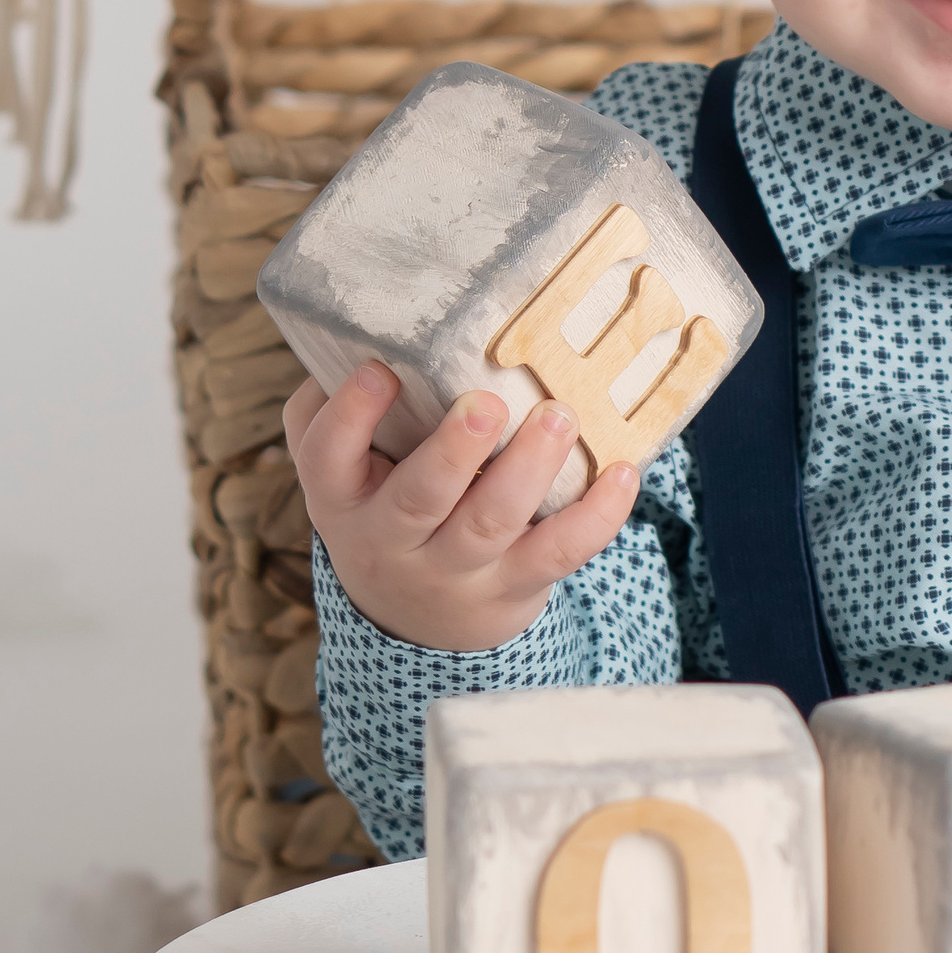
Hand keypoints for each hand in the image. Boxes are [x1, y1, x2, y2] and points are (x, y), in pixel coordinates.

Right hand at [283, 362, 639, 653]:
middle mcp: (392, 539)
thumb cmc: (380, 505)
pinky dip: (597, 516)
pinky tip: (623, 471)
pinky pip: (559, 554)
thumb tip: (360, 332)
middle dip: (454, 449)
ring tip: (560, 414)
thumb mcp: (343, 469)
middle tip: (487, 403)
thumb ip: (335, 406)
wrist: (412, 619)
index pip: (328, 458)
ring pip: (492, 524)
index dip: (350, 415)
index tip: (380, 369)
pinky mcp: (514, 584)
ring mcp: (456, 568)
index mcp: (342, 498)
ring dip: (529, 468)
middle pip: (420, 498)